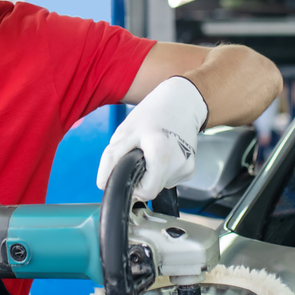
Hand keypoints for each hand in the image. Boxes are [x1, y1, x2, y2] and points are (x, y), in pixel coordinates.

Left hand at [96, 76, 207, 200]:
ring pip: (161, 185)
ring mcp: (187, 167)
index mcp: (161, 153)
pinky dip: (164, 170)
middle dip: (143, 177)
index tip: (131, 172)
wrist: (181, 102)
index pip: (146, 192)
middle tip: (141, 156)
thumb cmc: (152, 113)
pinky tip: (165, 152)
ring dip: (153, 172)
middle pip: (153, 189)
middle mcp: (178, 163)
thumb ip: (111, 160)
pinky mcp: (191, 168)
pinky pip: (170, 179)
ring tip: (154, 150)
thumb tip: (104, 183)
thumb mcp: (124, 132)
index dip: (134, 186)